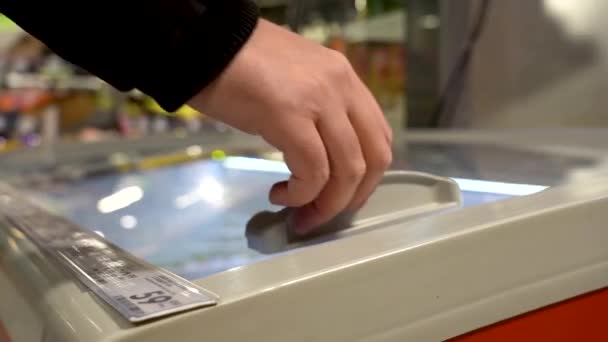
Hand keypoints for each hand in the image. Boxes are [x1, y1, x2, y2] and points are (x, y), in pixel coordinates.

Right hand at [189, 19, 392, 233]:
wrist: (203, 41)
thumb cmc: (241, 63)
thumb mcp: (296, 82)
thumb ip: (318, 112)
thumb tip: (321, 156)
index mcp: (345, 79)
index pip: (379, 137)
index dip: (367, 178)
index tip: (342, 198)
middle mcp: (341, 87)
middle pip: (373, 159)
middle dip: (351, 199)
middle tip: (321, 215)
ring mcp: (319, 100)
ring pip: (347, 171)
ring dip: (326, 205)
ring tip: (299, 214)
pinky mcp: (289, 115)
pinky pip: (312, 171)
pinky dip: (301, 194)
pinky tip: (279, 195)